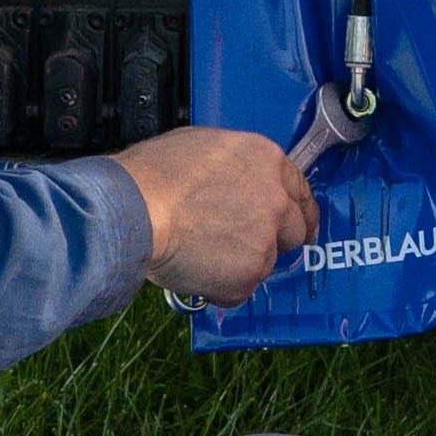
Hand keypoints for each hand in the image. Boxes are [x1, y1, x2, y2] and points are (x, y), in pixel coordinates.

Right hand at [119, 125, 317, 306]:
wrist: (135, 208)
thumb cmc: (154, 175)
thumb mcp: (204, 146)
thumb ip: (236, 167)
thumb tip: (234, 184)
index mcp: (266, 160)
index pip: (300, 191)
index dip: (298, 211)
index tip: (298, 225)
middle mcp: (275, 200)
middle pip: (293, 231)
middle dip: (271, 241)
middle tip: (240, 247)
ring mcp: (265, 240)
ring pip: (263, 263)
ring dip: (239, 264)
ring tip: (199, 252)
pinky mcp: (247, 275)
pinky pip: (239, 289)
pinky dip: (219, 287)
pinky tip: (193, 268)